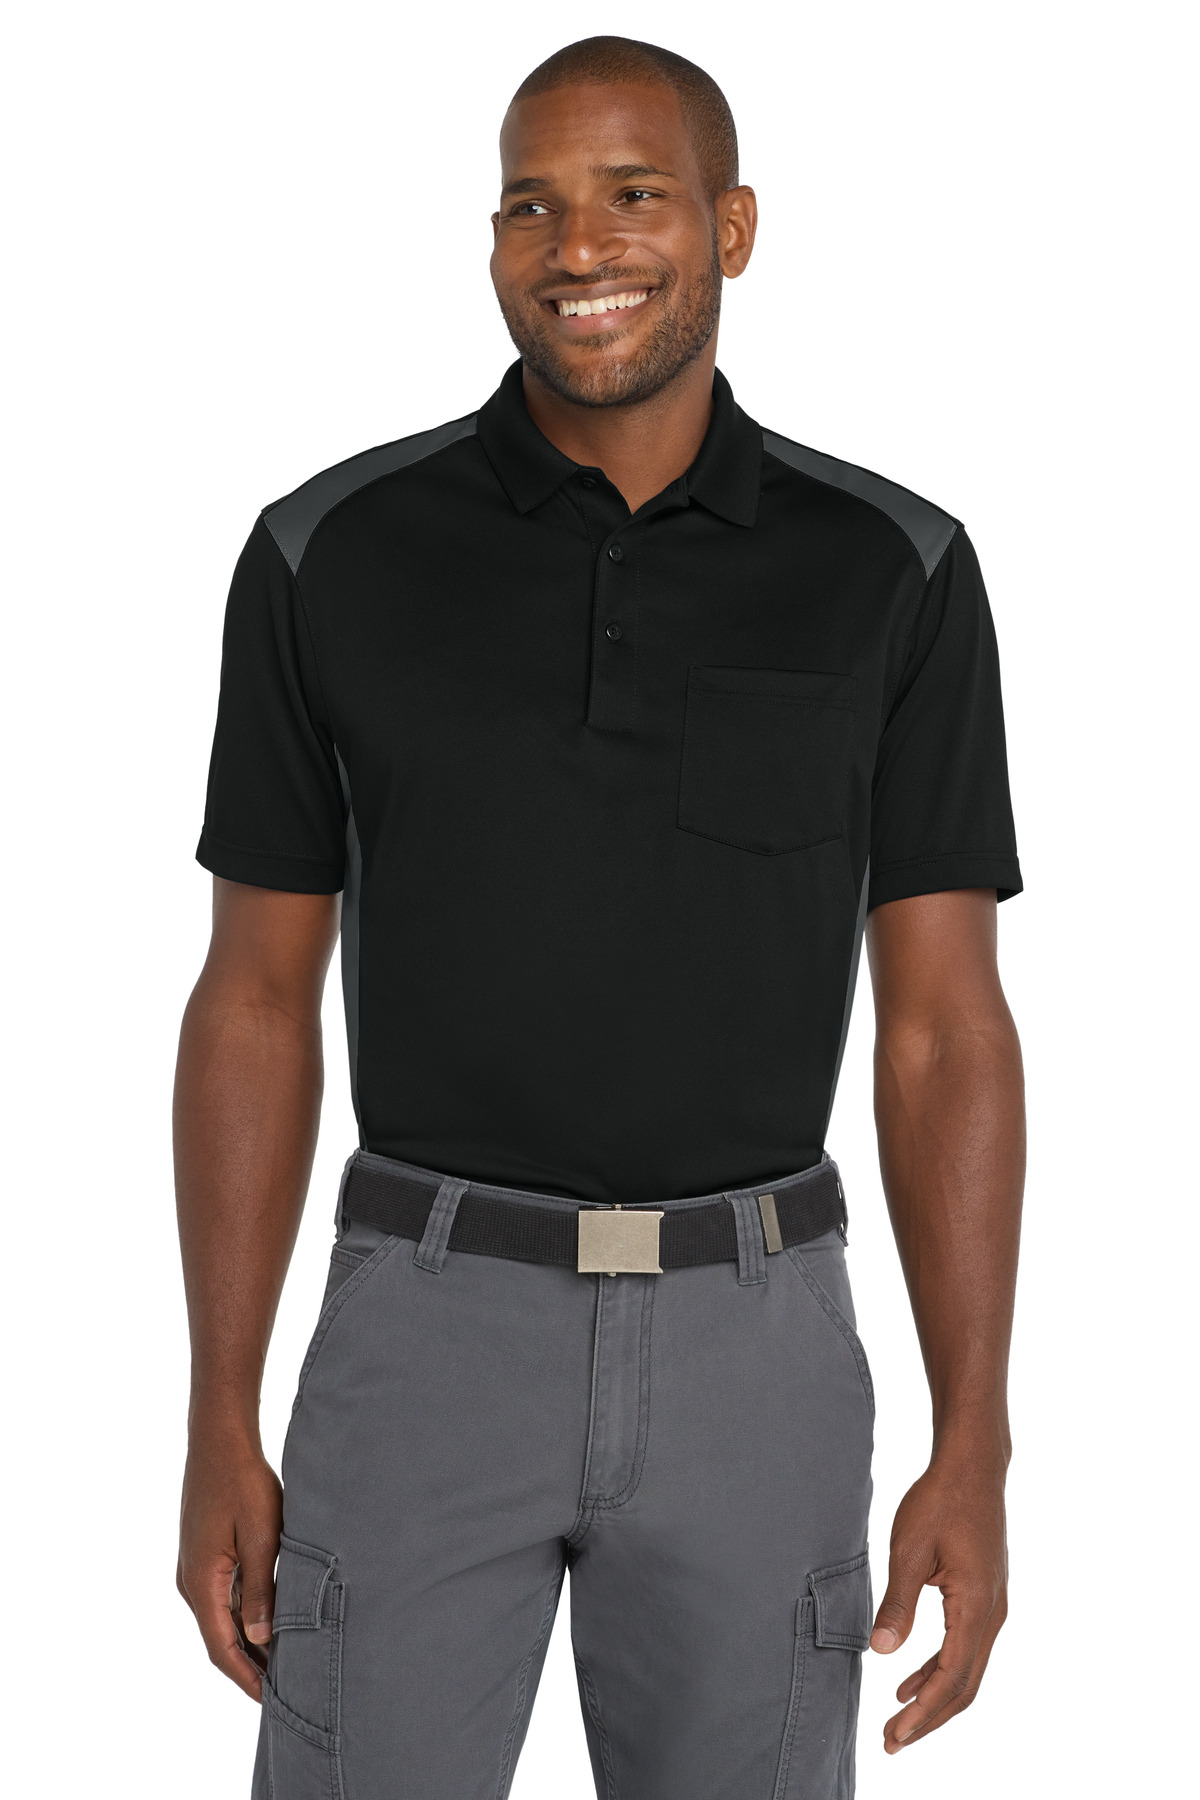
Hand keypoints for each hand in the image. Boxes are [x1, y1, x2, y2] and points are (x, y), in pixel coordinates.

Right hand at [177, 1432, 282, 1699]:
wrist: (219, 1440)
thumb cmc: (242, 1482)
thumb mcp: (260, 1536)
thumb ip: (260, 1590)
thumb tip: (260, 1640)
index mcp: (201, 1584)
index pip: (221, 1649)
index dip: (246, 1679)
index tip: (271, 1702)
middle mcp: (192, 1583)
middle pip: (219, 1640)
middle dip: (248, 1667)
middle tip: (284, 1691)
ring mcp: (196, 1569)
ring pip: (222, 1620)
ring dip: (248, 1642)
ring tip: (282, 1663)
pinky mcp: (205, 1555)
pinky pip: (224, 1598)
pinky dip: (245, 1616)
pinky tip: (269, 1621)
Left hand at [869, 1454, 1007, 1751]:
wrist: (972, 1467)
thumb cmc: (939, 1501)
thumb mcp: (909, 1550)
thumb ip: (898, 1604)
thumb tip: (880, 1652)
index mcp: (975, 1607)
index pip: (951, 1678)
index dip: (923, 1713)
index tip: (895, 1734)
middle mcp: (992, 1615)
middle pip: (964, 1686)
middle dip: (929, 1718)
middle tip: (892, 1741)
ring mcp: (993, 1607)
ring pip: (967, 1670)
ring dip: (934, 1698)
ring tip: (898, 1719)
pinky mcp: (985, 1597)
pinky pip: (965, 1648)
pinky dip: (939, 1670)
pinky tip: (910, 1679)